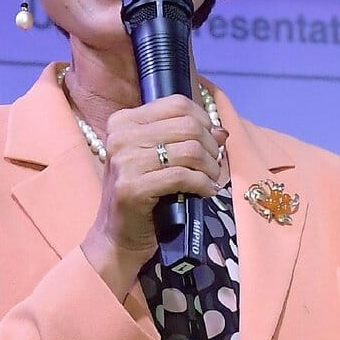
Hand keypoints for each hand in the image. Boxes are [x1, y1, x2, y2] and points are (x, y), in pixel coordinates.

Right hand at [80, 95, 227, 298]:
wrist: (117, 236)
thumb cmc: (142, 194)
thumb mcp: (160, 159)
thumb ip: (186, 138)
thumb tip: (222, 131)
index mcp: (124, 121)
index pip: (177, 104)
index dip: (204, 120)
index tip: (210, 142)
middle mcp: (120, 136)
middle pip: (188, 126)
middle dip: (210, 147)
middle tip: (213, 166)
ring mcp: (124, 162)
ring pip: (189, 150)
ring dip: (210, 167)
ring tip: (210, 179)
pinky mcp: (132, 187)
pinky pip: (183, 176)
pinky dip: (202, 184)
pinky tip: (205, 192)